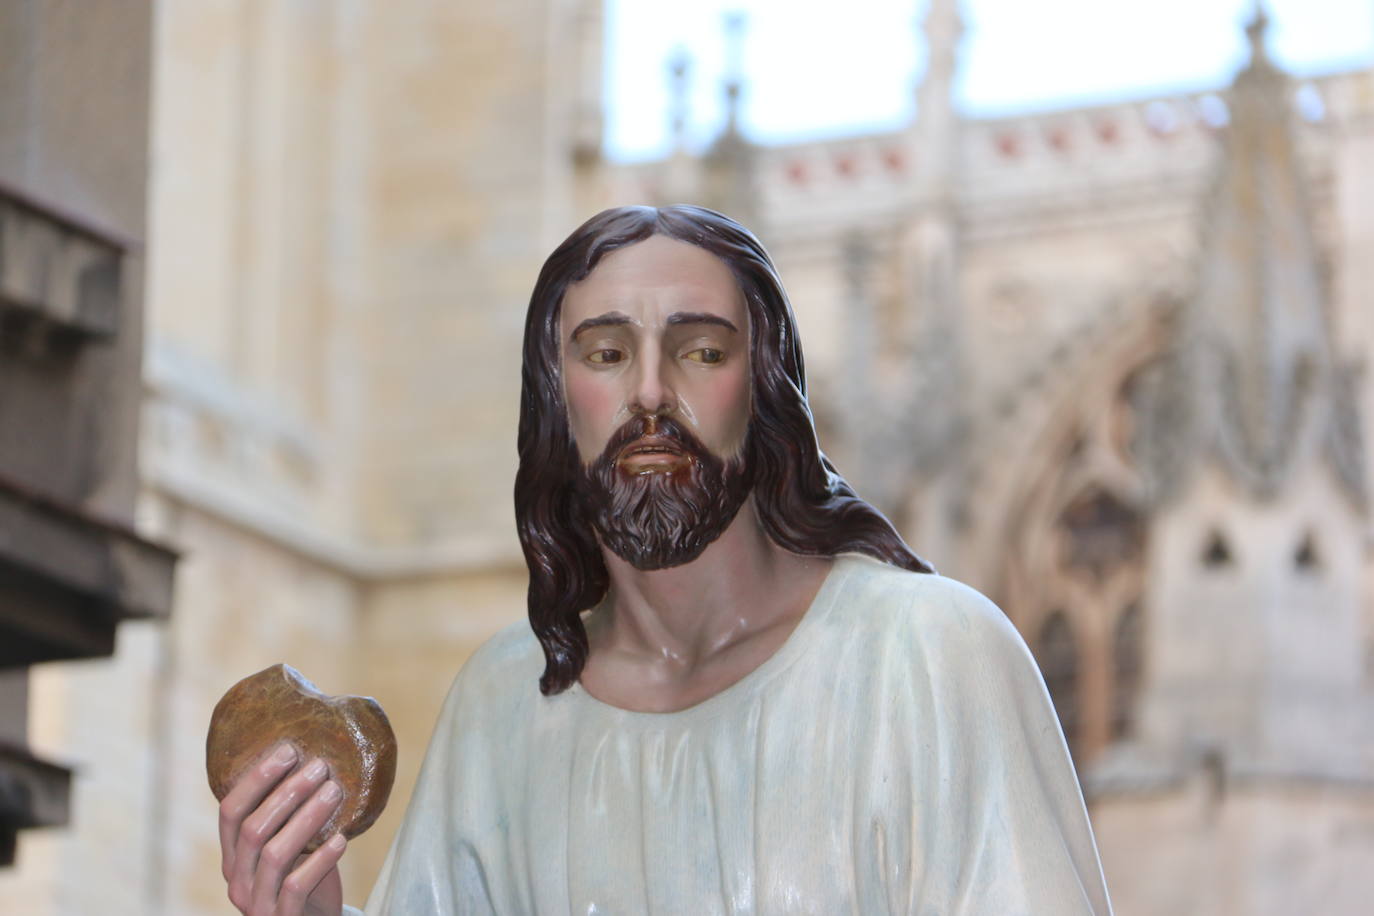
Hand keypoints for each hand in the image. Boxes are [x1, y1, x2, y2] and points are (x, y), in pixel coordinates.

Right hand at [218, 743, 347, 915]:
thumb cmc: (305, 881)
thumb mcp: (292, 848)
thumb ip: (292, 819)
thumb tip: (316, 763)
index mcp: (234, 857)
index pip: (231, 812)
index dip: (256, 779)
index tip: (288, 750)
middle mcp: (237, 880)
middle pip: (253, 828)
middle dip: (287, 792)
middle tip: (320, 767)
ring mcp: (256, 904)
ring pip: (274, 854)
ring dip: (307, 818)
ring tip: (335, 792)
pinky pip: (297, 888)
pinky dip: (320, 861)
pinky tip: (341, 840)